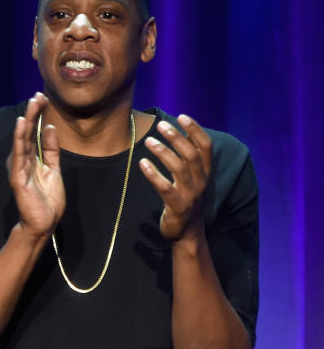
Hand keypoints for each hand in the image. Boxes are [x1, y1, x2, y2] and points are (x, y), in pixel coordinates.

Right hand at [7, 93, 65, 239]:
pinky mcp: (18, 178)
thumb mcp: (54, 169)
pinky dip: (19, 138)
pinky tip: (21, 125)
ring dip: (27, 121)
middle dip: (33, 113)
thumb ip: (52, 150)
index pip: (34, 133)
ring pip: (22, 140)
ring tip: (32, 104)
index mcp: (31, 159)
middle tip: (38, 94)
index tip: (43, 98)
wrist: (44, 224)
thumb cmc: (48, 200)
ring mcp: (19, 169)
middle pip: (27, 133)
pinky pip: (19, 155)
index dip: (38, 116)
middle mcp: (22, 161)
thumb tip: (52, 128)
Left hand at [140, 115, 210, 241]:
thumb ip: (188, 159)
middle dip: (176, 137)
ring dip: (163, 152)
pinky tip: (142, 163)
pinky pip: (164, 187)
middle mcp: (201, 181)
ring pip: (179, 168)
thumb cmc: (186, 199)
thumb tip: (180, 132)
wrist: (187, 232)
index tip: (182, 116)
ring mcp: (190, 194)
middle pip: (191, 154)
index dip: (195, 130)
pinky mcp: (177, 206)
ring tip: (149, 141)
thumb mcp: (192, 178)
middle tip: (160, 125)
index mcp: (205, 172)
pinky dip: (153, 174)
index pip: (205, 146)